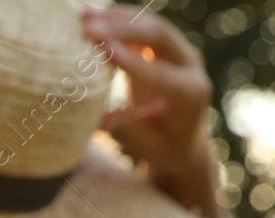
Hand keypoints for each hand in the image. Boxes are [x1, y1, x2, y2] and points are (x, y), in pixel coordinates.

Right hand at [82, 4, 222, 217]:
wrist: (183, 139)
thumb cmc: (163, 147)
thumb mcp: (147, 147)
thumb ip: (127, 131)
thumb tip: (100, 120)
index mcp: (191, 94)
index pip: (160, 73)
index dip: (132, 61)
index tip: (105, 50)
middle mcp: (190, 66)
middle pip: (160, 36)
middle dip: (123, 30)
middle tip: (88, 29)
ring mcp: (179, 51)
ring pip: (151, 24)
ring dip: (117, 18)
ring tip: (84, 15)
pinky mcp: (165, 45)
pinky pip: (143, 24)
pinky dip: (118, 18)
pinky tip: (91, 13)